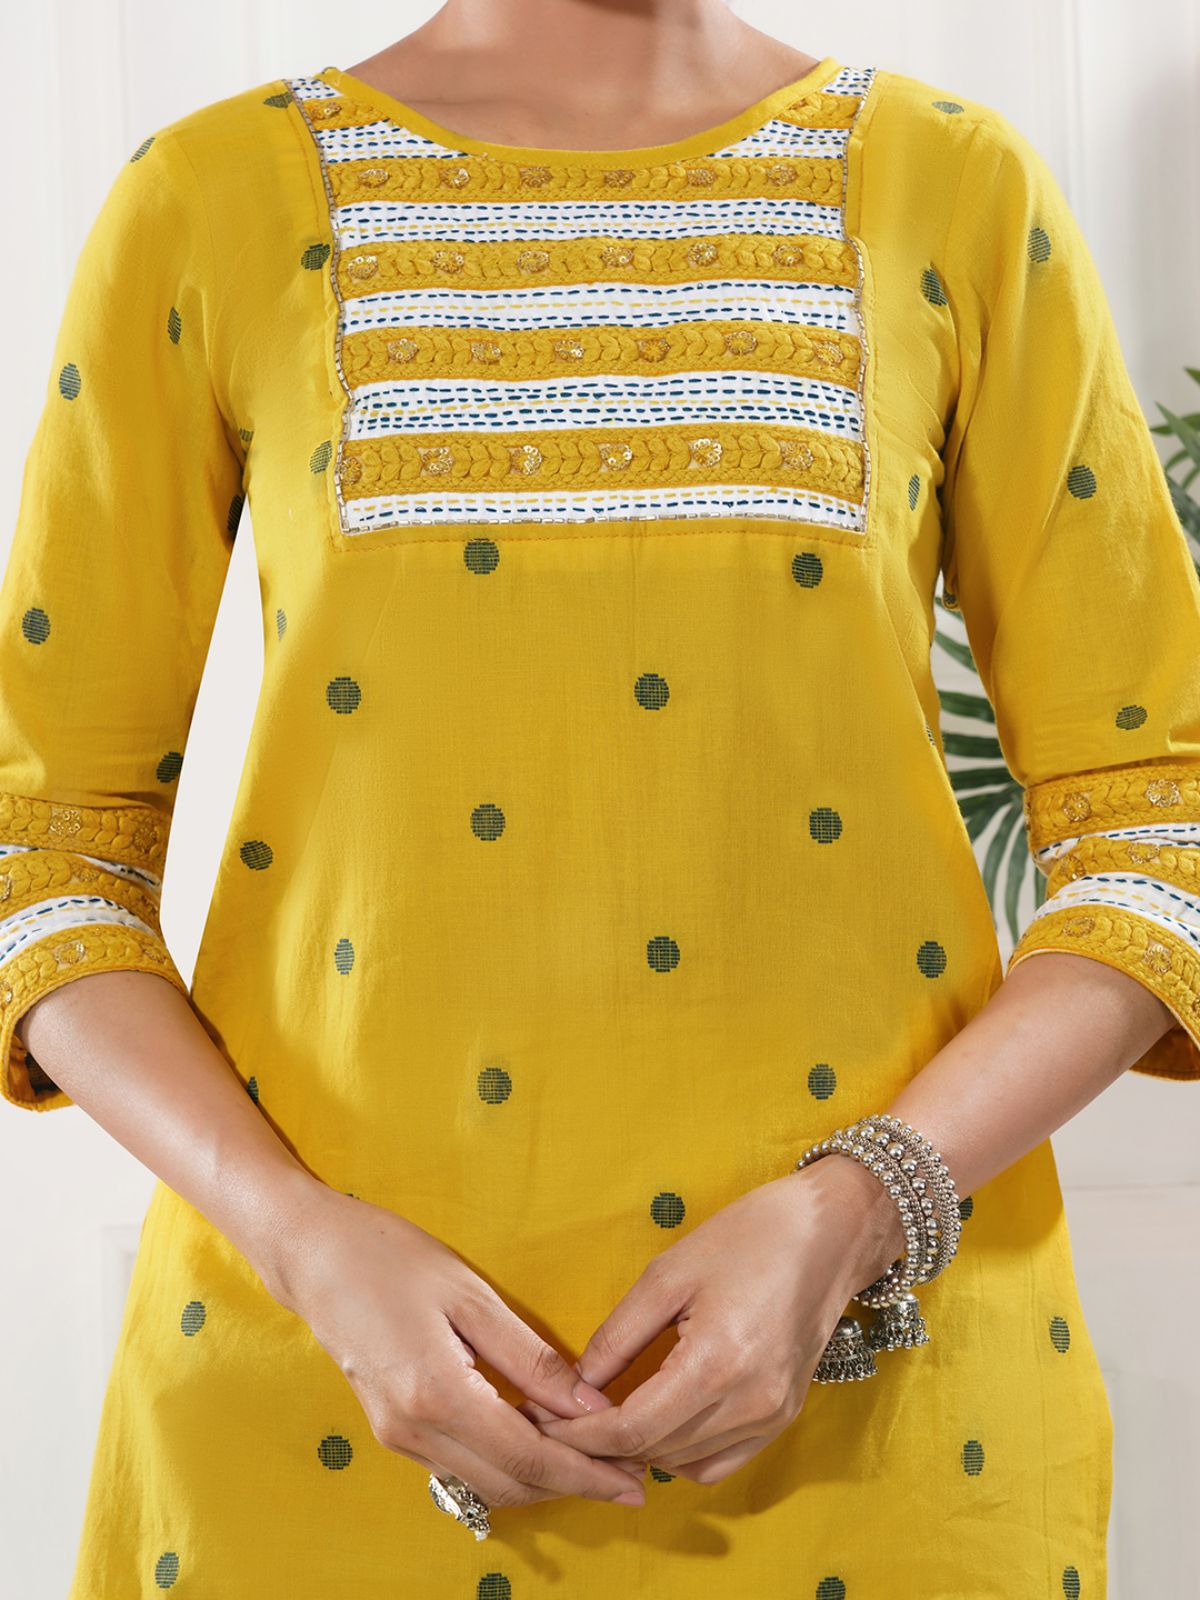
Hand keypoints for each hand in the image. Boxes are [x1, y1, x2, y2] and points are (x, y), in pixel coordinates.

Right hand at [261, 1182, 648, 1508]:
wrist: (312, 1256)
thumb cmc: (390, 1257)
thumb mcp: (470, 1296)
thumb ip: (532, 1357)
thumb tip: (590, 1404)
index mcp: (437, 1395)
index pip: (530, 1457)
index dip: (587, 1474)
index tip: (635, 1482)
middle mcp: (414, 1431)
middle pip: (512, 1483)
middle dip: (575, 1485)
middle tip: (631, 1474)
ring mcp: (398, 1437)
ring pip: (487, 1484)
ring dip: (543, 1479)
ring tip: (597, 1460)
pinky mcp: (393, 1430)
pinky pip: (462, 1467)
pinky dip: (508, 1463)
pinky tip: (541, 1440)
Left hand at [517, 1156, 904, 1483]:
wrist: (831, 1232)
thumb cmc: (749, 1236)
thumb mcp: (669, 1273)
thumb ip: (619, 1335)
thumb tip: (577, 1385)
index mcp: (717, 1363)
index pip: (632, 1429)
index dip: (579, 1435)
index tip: (542, 1422)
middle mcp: (749, 1403)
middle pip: (654, 1453)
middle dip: (597, 1445)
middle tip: (557, 1420)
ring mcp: (772, 1416)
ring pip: (683, 1464)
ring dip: (637, 1452)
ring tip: (598, 1423)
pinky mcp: (784, 1416)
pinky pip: (720, 1463)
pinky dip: (680, 1456)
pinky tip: (656, 1427)